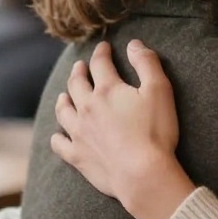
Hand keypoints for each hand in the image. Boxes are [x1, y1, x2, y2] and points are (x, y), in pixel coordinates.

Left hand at [51, 40, 194, 218]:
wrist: (142, 174)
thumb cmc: (155, 132)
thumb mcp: (160, 90)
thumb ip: (147, 63)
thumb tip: (134, 44)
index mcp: (107, 90)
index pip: (100, 63)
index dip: (102, 53)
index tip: (103, 48)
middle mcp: (87, 108)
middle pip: (77, 84)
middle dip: (79, 71)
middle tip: (80, 66)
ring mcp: (79, 132)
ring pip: (63, 110)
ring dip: (63, 99)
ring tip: (64, 95)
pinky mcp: (77, 155)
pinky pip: (60, 143)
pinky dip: (58, 137)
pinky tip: (59, 134)